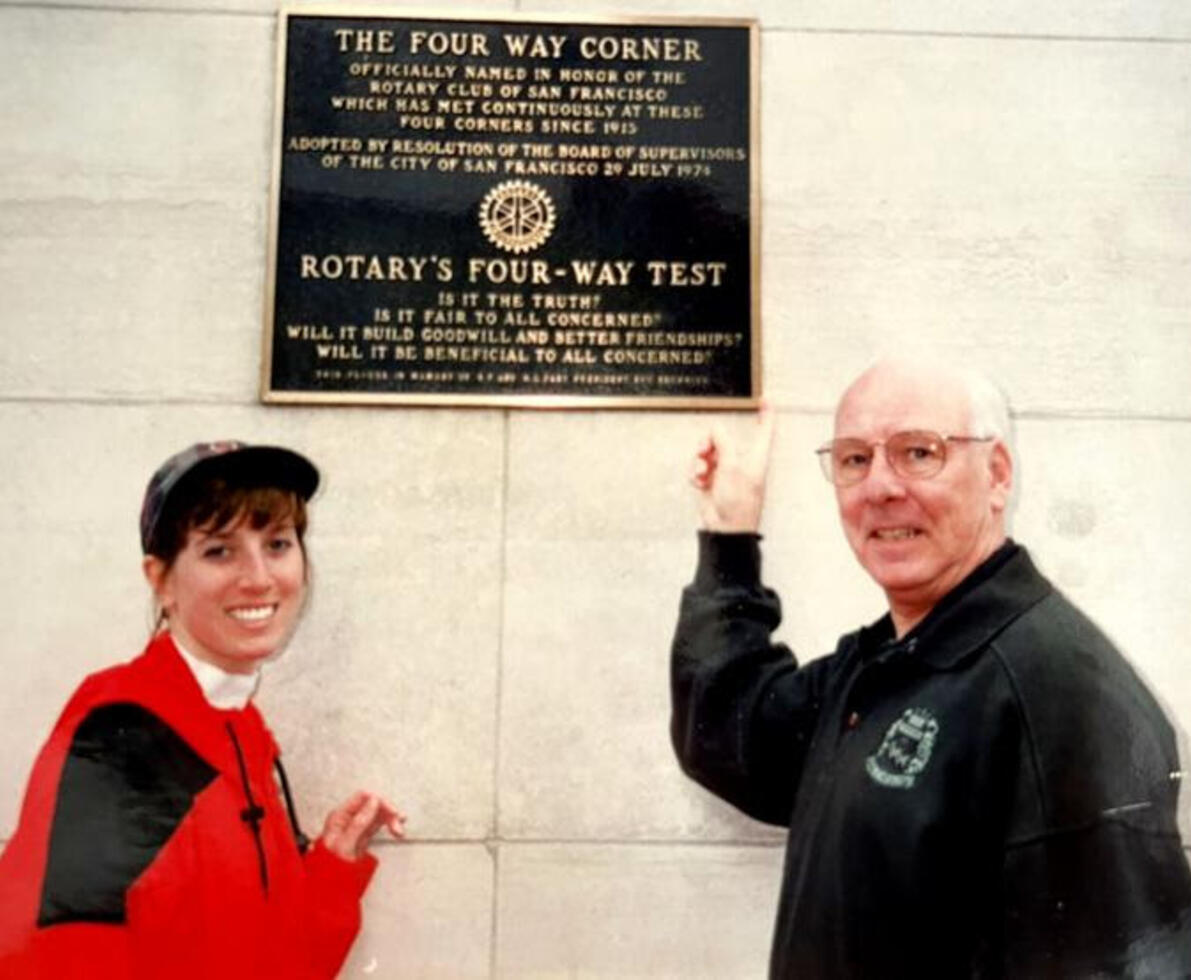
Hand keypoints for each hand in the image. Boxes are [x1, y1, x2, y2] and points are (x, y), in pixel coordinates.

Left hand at [320, 790, 405, 861]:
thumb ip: (359, 822)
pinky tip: (395, 827)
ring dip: (390, 818)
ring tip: (398, 829)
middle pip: (372, 804)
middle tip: (397, 821)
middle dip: (387, 811)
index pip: (362, 797)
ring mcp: (356, 827)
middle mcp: (348, 819)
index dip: (379, 801)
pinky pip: (378, 824)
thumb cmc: (330, 866)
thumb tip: (373, 802)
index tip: (391, 810)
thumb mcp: (345, 843)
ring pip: (377, 814)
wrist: (328, 884)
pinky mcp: (362, 836)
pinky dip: (388, 824)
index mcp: (340, 816)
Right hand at [690, 403, 775, 532]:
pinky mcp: (712, 481)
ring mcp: (726, 471)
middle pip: (723, 437)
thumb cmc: (738, 504)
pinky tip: (699, 482)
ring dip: (699, 460)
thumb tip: (715, 430)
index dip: (766, 412)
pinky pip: (699, 467)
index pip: (765, 429)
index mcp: (755, 456)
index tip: (765, 398)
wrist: (725, 529)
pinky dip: (696, 473)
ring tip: (701, 472)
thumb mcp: (731, 466)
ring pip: (707, 451)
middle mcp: (741, 461)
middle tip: (704, 450)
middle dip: (709, 441)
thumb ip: (723, 443)